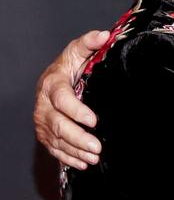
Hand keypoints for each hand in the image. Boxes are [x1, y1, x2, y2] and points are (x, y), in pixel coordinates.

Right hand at [33, 30, 110, 168]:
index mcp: (52, 84)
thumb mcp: (78, 53)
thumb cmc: (69, 67)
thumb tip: (104, 35)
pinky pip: (54, 149)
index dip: (77, 111)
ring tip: (94, 157)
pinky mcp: (45, 135)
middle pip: (58, 125)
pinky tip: (83, 163)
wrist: (53, 82)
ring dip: (76, 151)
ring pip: (57, 140)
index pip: (62, 99)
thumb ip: (89, 43)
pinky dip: (68, 158)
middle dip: (78, 138)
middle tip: (97, 147)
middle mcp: (44, 106)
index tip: (94, 120)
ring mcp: (43, 122)